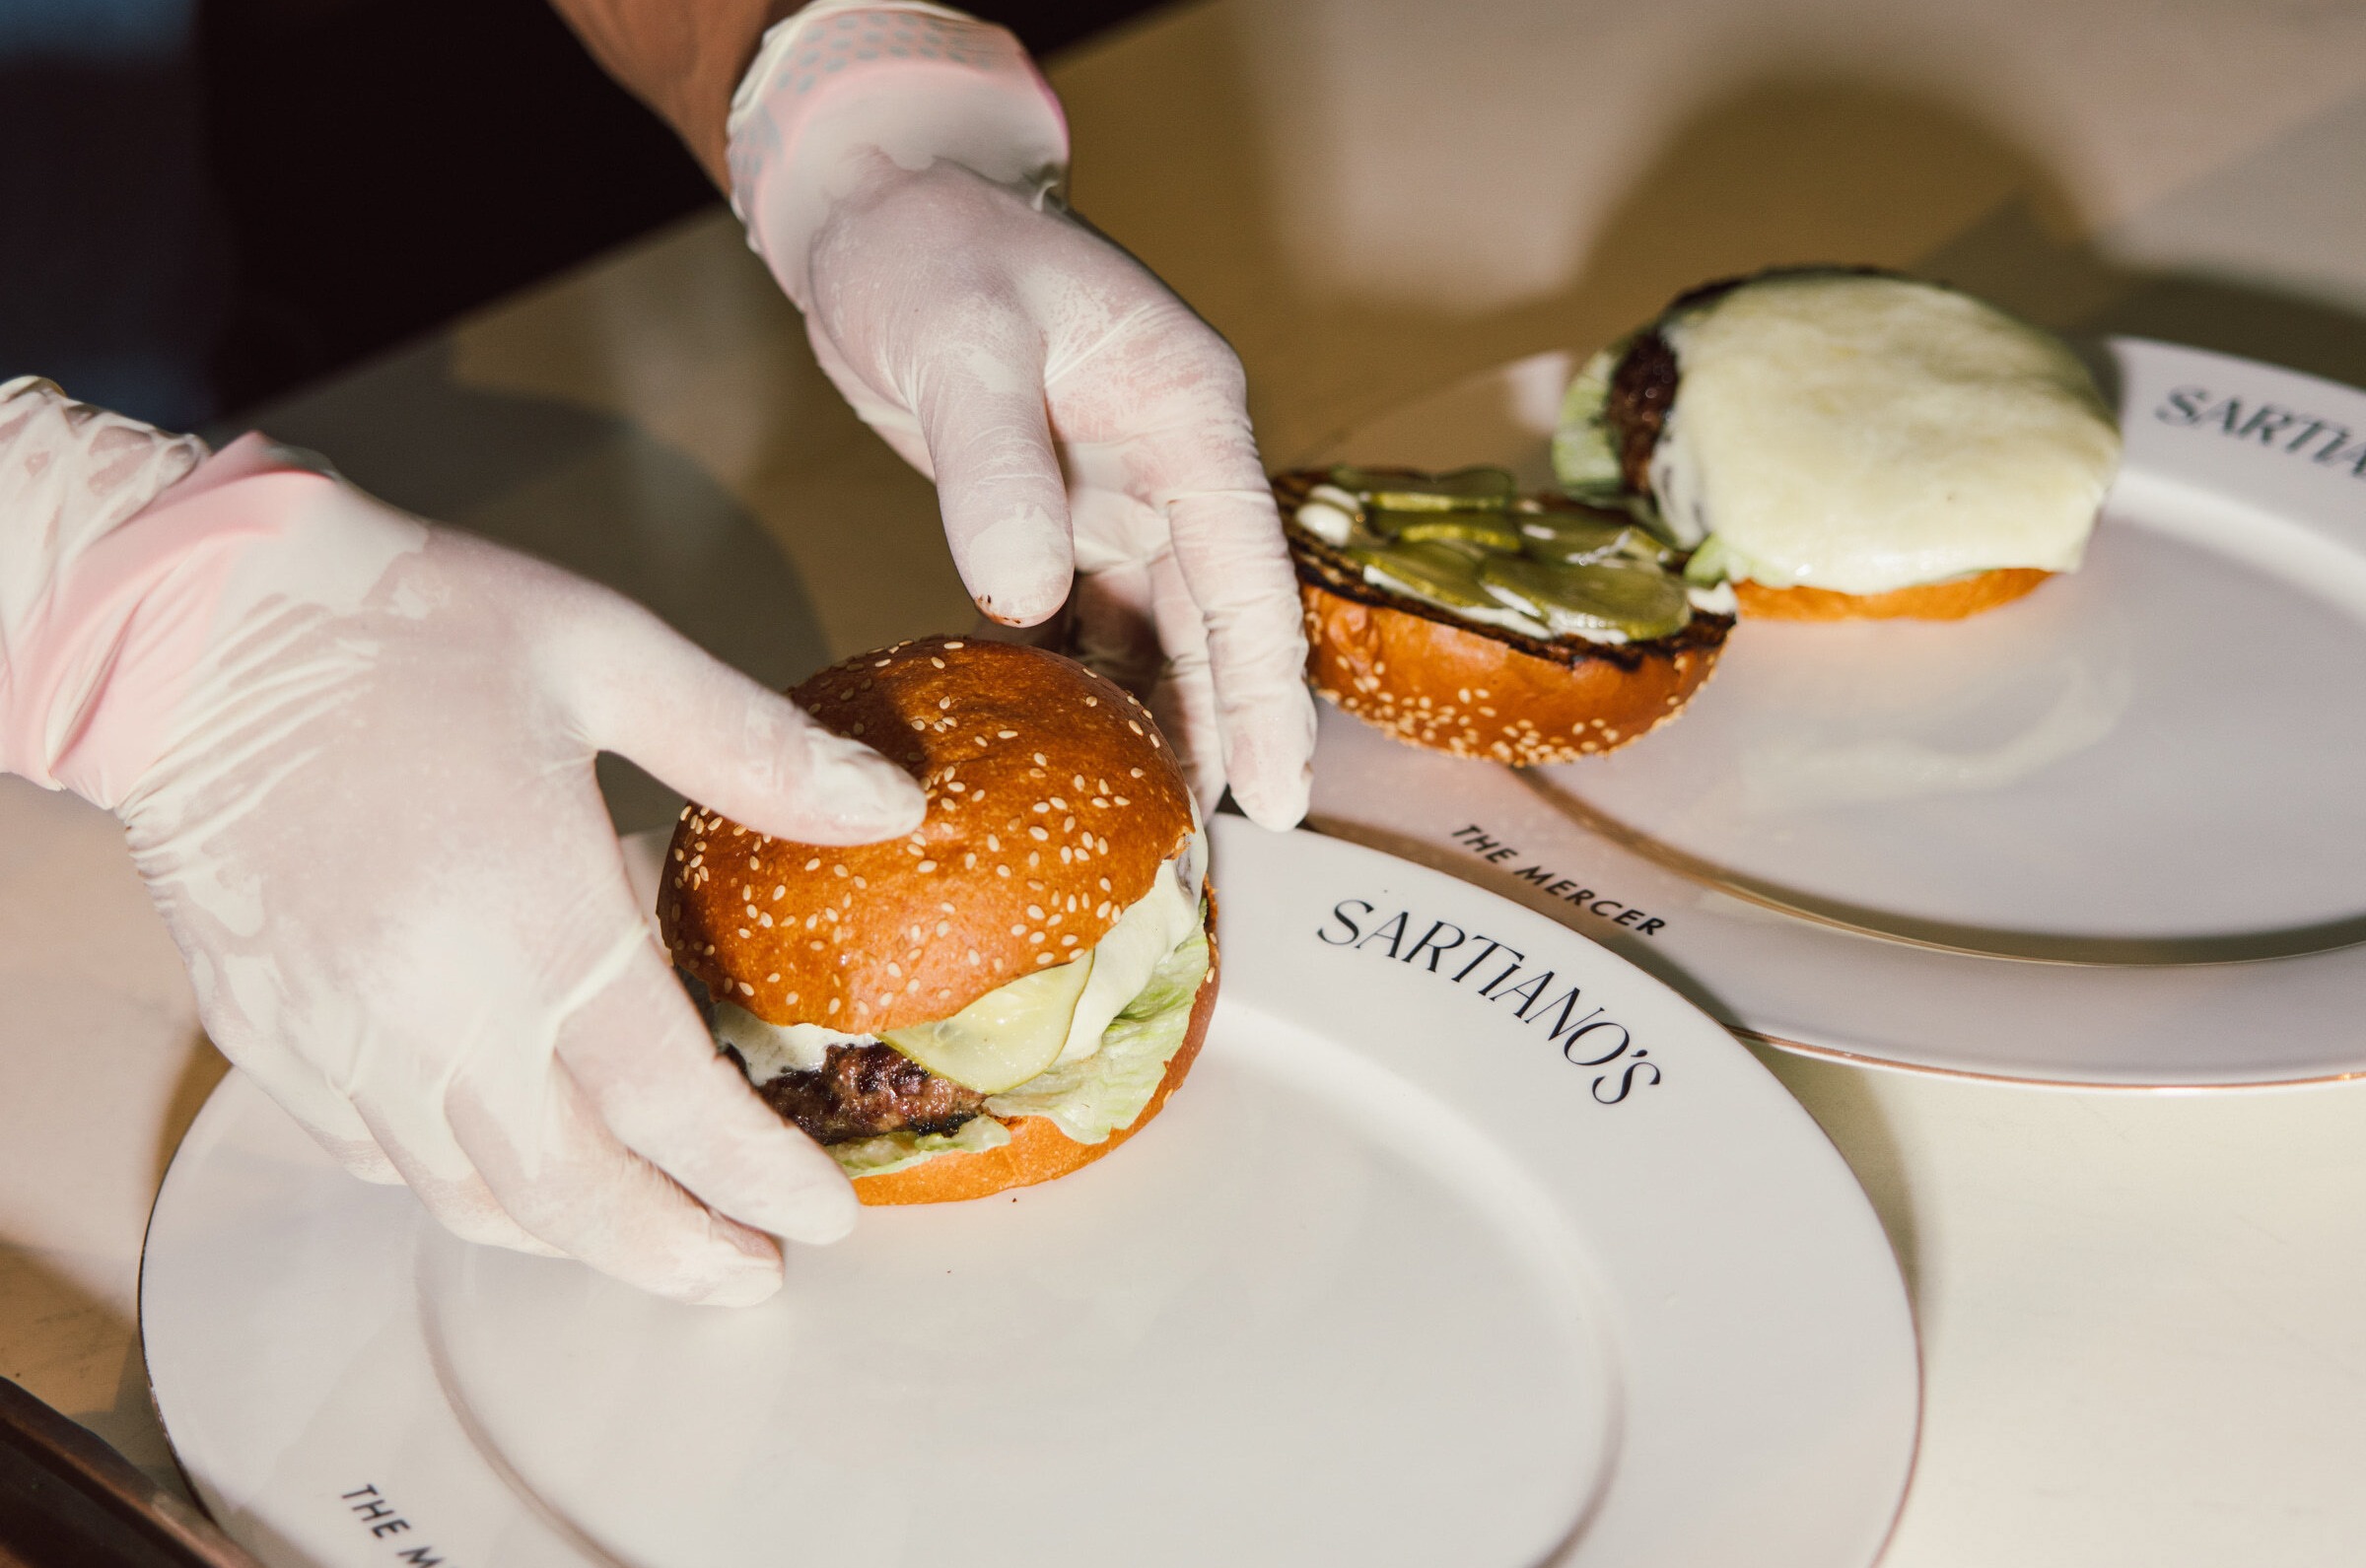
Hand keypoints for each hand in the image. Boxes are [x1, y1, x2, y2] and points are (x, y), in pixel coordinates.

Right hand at [21, 429, 926, 1303]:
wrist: (183, 621)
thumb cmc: (402, 622)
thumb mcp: (606, 655)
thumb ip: (755, 749)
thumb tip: (888, 807)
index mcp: (533, 922)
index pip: (669, 1102)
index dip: (758, 1173)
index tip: (824, 1216)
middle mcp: (430, 1012)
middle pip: (570, 1195)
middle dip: (676, 1255)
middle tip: (753, 1278)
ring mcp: (335, 1037)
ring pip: (464, 1199)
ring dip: (574, 1241)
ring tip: (655, 1242)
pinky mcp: (266, 1033)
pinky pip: (370, 1158)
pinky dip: (458, 1188)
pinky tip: (509, 1169)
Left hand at [796, 159, 1315, 827]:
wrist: (876, 213)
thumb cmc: (933, 249)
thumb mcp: (965, 344)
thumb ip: (998, 469)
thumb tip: (1026, 597)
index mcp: (1187, 415)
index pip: (1248, 576)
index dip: (1267, 694)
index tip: (1278, 794)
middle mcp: (1170, 464)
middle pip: (1217, 626)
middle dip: (1224, 734)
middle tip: (1218, 850)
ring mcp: (1117, 496)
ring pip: (1159, 636)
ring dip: (1160, 721)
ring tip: (1152, 829)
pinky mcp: (1057, 517)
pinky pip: (1089, 622)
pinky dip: (1087, 687)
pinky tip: (1076, 758)